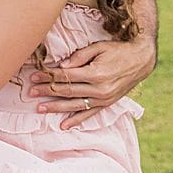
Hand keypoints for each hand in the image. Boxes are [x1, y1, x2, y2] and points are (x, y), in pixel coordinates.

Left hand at [25, 36, 155, 129]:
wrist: (141, 60)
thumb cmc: (118, 50)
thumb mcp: (99, 47)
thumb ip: (79, 56)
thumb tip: (62, 66)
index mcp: (95, 73)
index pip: (66, 76)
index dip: (48, 76)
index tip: (35, 76)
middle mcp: (99, 89)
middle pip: (67, 91)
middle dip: (47, 91)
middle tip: (30, 92)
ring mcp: (103, 99)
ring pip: (74, 105)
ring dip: (55, 107)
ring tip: (39, 108)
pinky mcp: (107, 103)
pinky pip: (89, 114)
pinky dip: (76, 120)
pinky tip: (64, 125)